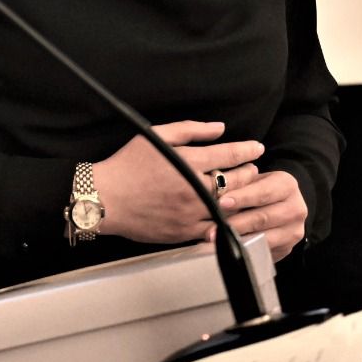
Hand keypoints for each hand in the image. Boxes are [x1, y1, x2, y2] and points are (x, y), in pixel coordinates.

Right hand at [90, 121, 263, 244]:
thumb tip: (220, 128)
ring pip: (230, 207)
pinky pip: (216, 230)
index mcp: (188, 163)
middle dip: (248, 172)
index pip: (229, 155)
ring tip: (246, 190)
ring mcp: (191, 214)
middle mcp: (194, 190)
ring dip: (244, 197)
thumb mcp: (155, 136)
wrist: (104, 198)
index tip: (257, 148)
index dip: (247, 150)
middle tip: (252, 168)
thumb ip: (190, 129)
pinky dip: (229, 221)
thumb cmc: (127, 164)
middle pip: (236, 182)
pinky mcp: (184, 233)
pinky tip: (232, 214)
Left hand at [213, 169, 306, 260]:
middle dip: (235, 224)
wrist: (277, 205)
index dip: (242, 197)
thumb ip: (238, 184)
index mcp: (287, 185)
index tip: (221, 203)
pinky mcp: (288, 248)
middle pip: (263, 218)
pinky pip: (264, 251)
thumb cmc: (257, 189)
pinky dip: (245, 251)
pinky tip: (229, 250)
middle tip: (212, 229)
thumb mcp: (250, 180)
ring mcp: (294, 231)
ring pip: (264, 237)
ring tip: (217, 241)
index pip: (263, 192)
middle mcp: (296, 208)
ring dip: (238, 240)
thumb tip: (216, 193)